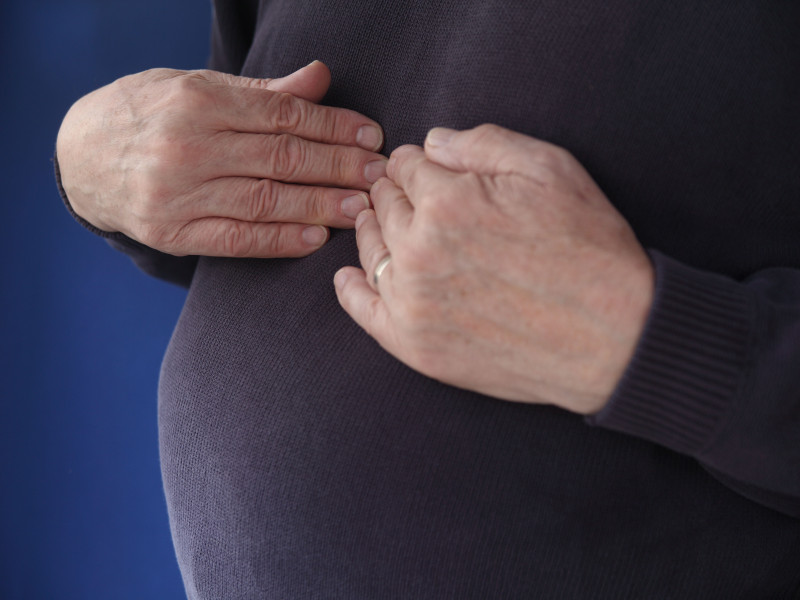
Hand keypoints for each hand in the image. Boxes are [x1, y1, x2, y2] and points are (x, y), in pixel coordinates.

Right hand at [56, 61, 386, 256]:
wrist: (79, 157)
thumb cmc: (147, 115)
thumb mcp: (195, 86)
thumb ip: (261, 91)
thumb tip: (320, 77)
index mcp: (198, 100)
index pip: (282, 115)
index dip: (333, 126)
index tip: (371, 136)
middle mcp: (188, 145)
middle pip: (281, 158)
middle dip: (338, 166)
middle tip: (379, 175)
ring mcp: (177, 193)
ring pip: (265, 200)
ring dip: (319, 206)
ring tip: (360, 209)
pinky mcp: (172, 233)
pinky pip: (236, 239)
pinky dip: (278, 241)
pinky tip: (314, 239)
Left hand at [334, 124, 653, 414]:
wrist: (614, 339)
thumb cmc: (589, 251)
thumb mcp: (550, 169)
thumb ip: (482, 143)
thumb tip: (432, 142)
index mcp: (447, 201)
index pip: (407, 165)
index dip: (417, 161)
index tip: (424, 168)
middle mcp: (419, 250)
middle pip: (384, 204)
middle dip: (394, 191)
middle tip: (404, 193)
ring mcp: (412, 302)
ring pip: (371, 250)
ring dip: (373, 229)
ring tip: (379, 223)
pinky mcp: (415, 345)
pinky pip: (362, 308)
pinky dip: (351, 287)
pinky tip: (350, 276)